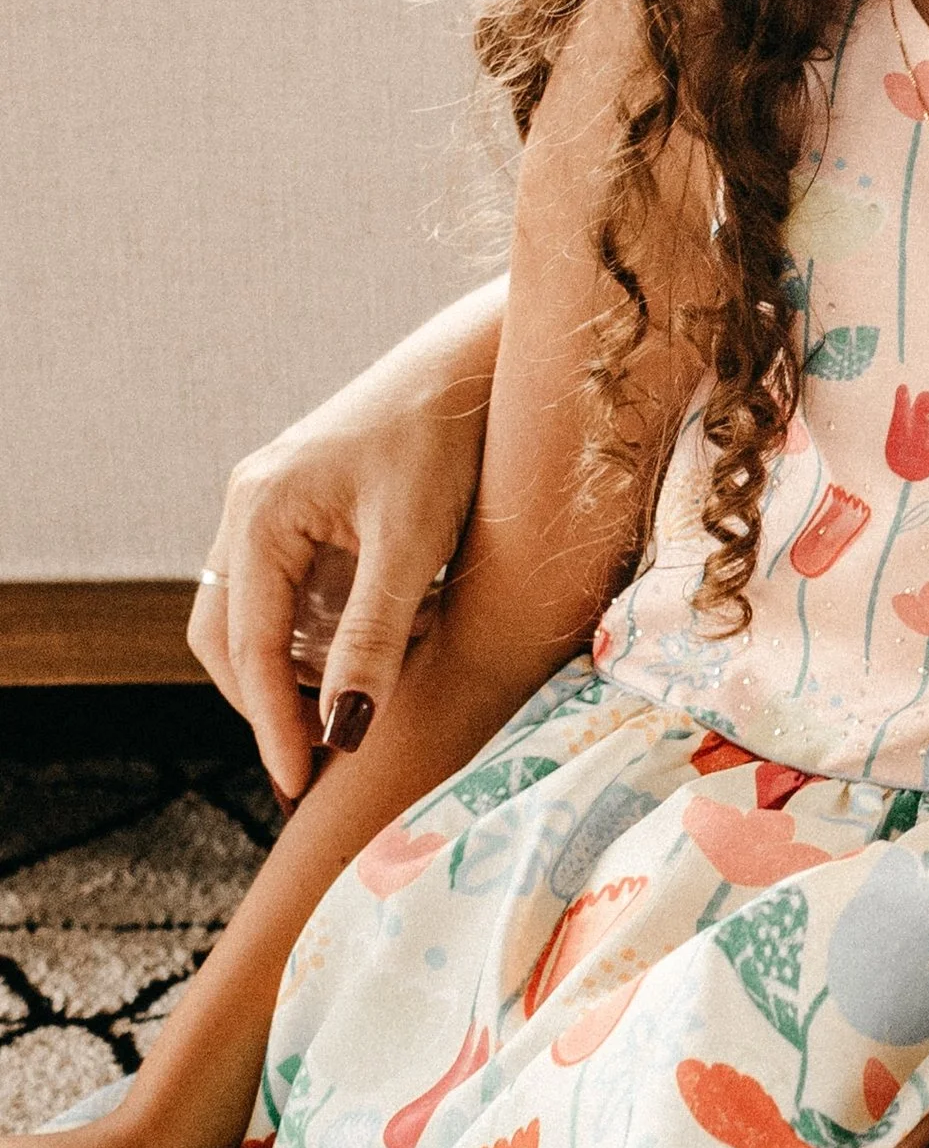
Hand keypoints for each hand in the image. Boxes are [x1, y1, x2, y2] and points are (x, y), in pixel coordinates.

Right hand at [189, 284, 501, 805]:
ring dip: (301, 664)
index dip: (272, 725)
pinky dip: (324, 628)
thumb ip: (373, 638)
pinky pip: (293, 588)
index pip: (247, 648)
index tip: (301, 788)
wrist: (480, 359)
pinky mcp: (308, 505)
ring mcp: (274, 503)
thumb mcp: (415, 545)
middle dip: (271, 702)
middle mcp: (250, 505)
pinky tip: (390, 635)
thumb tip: (344, 734)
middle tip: (323, 760)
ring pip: (259, 615)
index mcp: (260, 512)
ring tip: (369, 692)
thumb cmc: (448, 439)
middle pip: (230, 637)